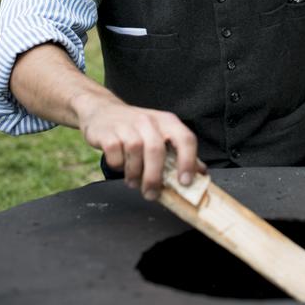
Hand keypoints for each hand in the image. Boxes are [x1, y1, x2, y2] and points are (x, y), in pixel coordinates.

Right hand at [80, 100, 204, 199]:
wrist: (103, 111)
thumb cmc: (137, 128)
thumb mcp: (161, 134)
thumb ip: (180, 153)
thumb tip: (201, 173)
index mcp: (167, 122)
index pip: (185, 138)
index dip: (188, 161)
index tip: (185, 182)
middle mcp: (149, 121)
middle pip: (157, 150)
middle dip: (154, 177)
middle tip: (151, 194)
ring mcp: (127, 125)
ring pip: (135, 152)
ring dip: (134, 173)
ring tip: (134, 181)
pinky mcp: (108, 133)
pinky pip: (115, 155)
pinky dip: (118, 165)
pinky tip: (120, 165)